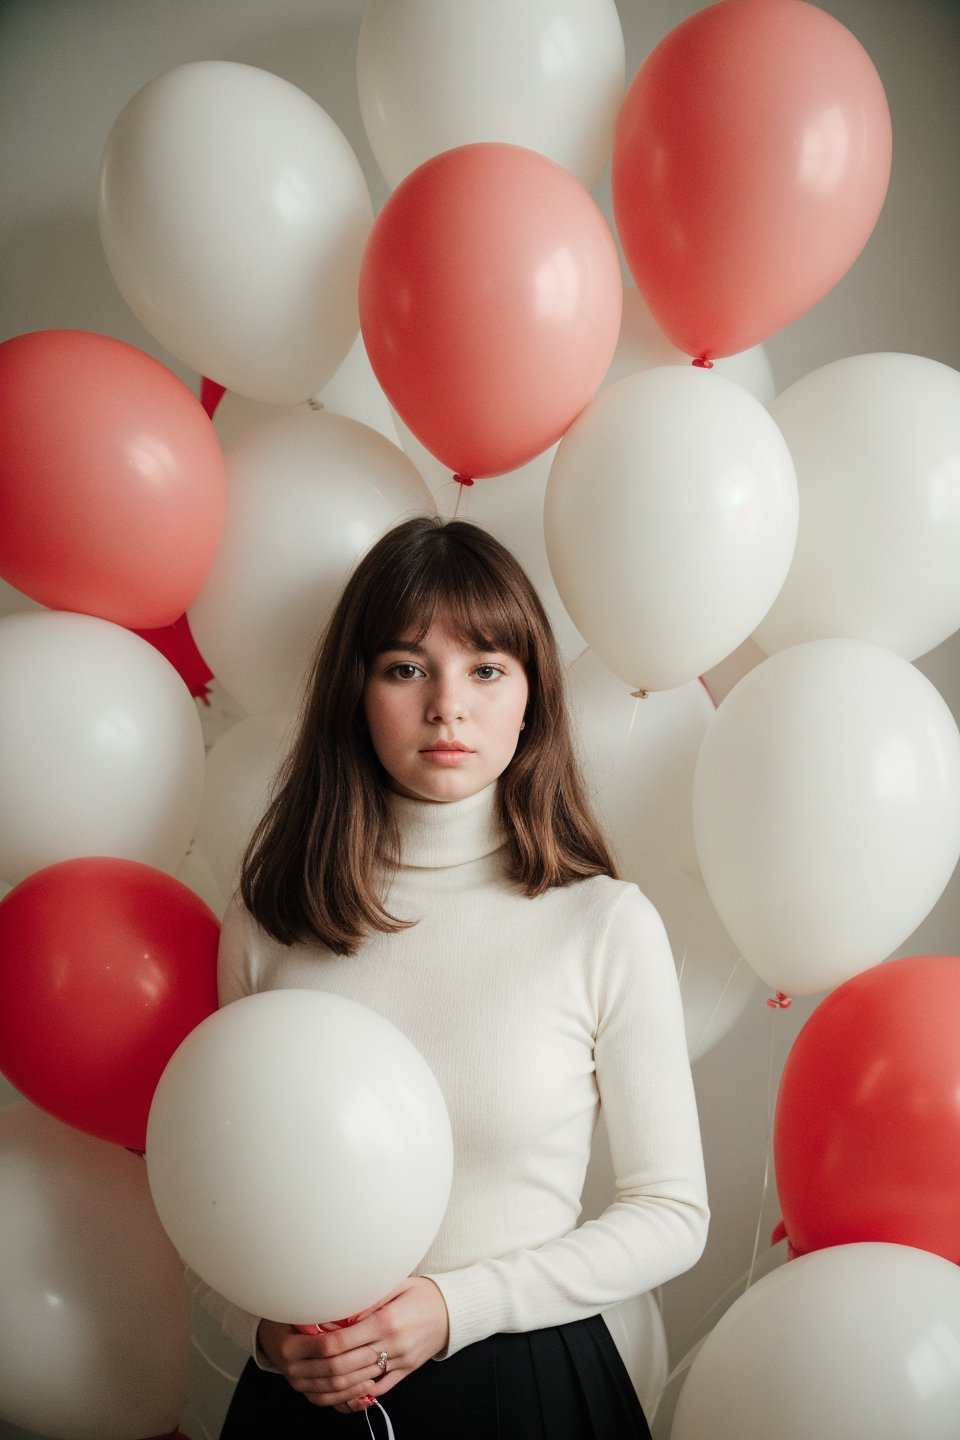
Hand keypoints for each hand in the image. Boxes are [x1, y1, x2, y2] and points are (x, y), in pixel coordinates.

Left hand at [256, 1276, 449, 1412]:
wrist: (452, 1311)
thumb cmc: (422, 1293)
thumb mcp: (397, 1284)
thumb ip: (368, 1295)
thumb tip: (341, 1303)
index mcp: (386, 1321)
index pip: (344, 1340)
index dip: (321, 1344)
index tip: (306, 1342)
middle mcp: (392, 1345)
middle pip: (348, 1364)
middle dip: (322, 1366)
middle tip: (304, 1362)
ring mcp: (399, 1362)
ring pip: (360, 1380)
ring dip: (336, 1382)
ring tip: (316, 1378)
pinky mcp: (405, 1372)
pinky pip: (378, 1388)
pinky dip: (359, 1391)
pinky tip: (342, 1389)